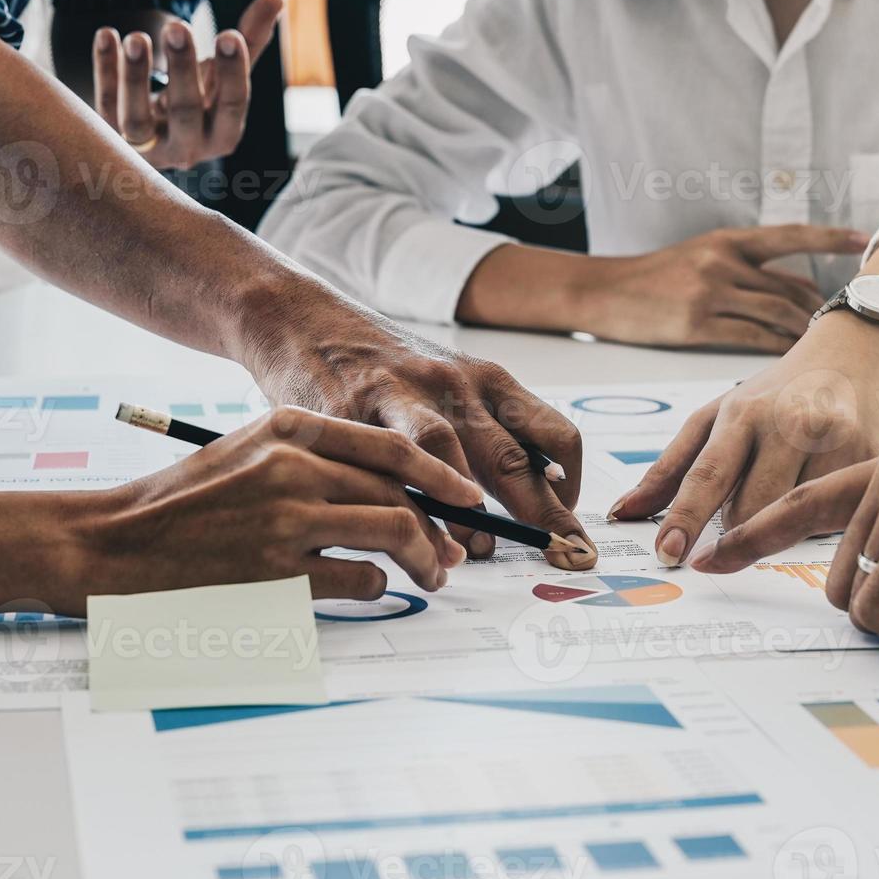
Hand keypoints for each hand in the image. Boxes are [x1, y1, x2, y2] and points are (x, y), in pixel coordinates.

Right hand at [88, 407, 481, 603]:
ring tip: (429, 576)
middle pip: (399, 494)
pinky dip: (377, 587)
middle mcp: (292, 467)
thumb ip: (313, 458)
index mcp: (287, 430)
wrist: (110, 545)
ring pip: (393, 533)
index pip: (389, 447)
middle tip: (449, 554)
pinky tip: (370, 588)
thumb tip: (390, 487)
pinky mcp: (277, 572)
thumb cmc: (182, 502)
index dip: (441, 474)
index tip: (467, 496)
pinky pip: (359, 579)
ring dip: (422, 560)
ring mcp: (286, 520)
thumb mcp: (246, 452)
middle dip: (437, 528)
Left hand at [92, 0, 282, 169]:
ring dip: (135, 77)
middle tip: (177, 26)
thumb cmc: (198, 101)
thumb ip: (249, 41)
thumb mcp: (222, 76)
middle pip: (186, 112)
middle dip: (182, 69)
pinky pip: (105, 105)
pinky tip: (107, 34)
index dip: (233, 72)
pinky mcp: (110, 138)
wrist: (155, 138)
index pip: (232, 106)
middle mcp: (188, 148)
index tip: (230, 35)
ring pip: (138, 121)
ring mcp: (146, 148)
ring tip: (137, 37)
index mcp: (223, 135)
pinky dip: (105, 70)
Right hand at [245, 291, 597, 570]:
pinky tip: (405, 535)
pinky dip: (400, 503)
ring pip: (447, 456)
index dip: (569, 488)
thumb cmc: (393, 370)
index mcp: (491, 382)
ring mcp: (404, 396)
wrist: (309, 324)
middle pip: (511, 456)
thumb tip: (540, 493)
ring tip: (474, 551)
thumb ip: (492, 433)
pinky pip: (382, 465)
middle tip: (561, 554)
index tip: (566, 527)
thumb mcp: (455, 387)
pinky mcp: (352, 411)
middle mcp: (456, 386)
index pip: (555, 436)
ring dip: (465, 511)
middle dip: (541, 514)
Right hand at [575, 226, 866, 351]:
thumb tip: (799, 290)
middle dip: (820, 309)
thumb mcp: (701, 256)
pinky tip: (791, 360)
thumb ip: (747, 268)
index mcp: (726, 240)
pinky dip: (776, 349)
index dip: (828, 237)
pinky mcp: (697, 324)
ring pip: (776, 313)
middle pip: (788, 287)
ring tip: (823, 349)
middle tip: (846, 325)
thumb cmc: (656, 278)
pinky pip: (751, 338)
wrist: (605, 291)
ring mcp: (710, 292)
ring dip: (803, 332)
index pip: (789, 235)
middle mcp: (722, 261)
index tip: (863, 238)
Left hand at [610, 310, 878, 564]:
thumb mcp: (718, 415)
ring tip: (784, 487)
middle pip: (751, 511)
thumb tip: (622, 513)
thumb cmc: (777, 391)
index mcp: (742, 412)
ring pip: (792, 519)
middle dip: (737, 528)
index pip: (707, 474)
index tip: (668, 554)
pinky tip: (820, 483)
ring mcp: (834, 442)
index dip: (685, 518)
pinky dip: (818, 513)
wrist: (858, 353)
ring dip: (778, 522)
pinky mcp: (870, 459)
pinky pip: (832, 515)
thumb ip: (670, 468)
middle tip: (739, 516)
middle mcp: (789, 425)